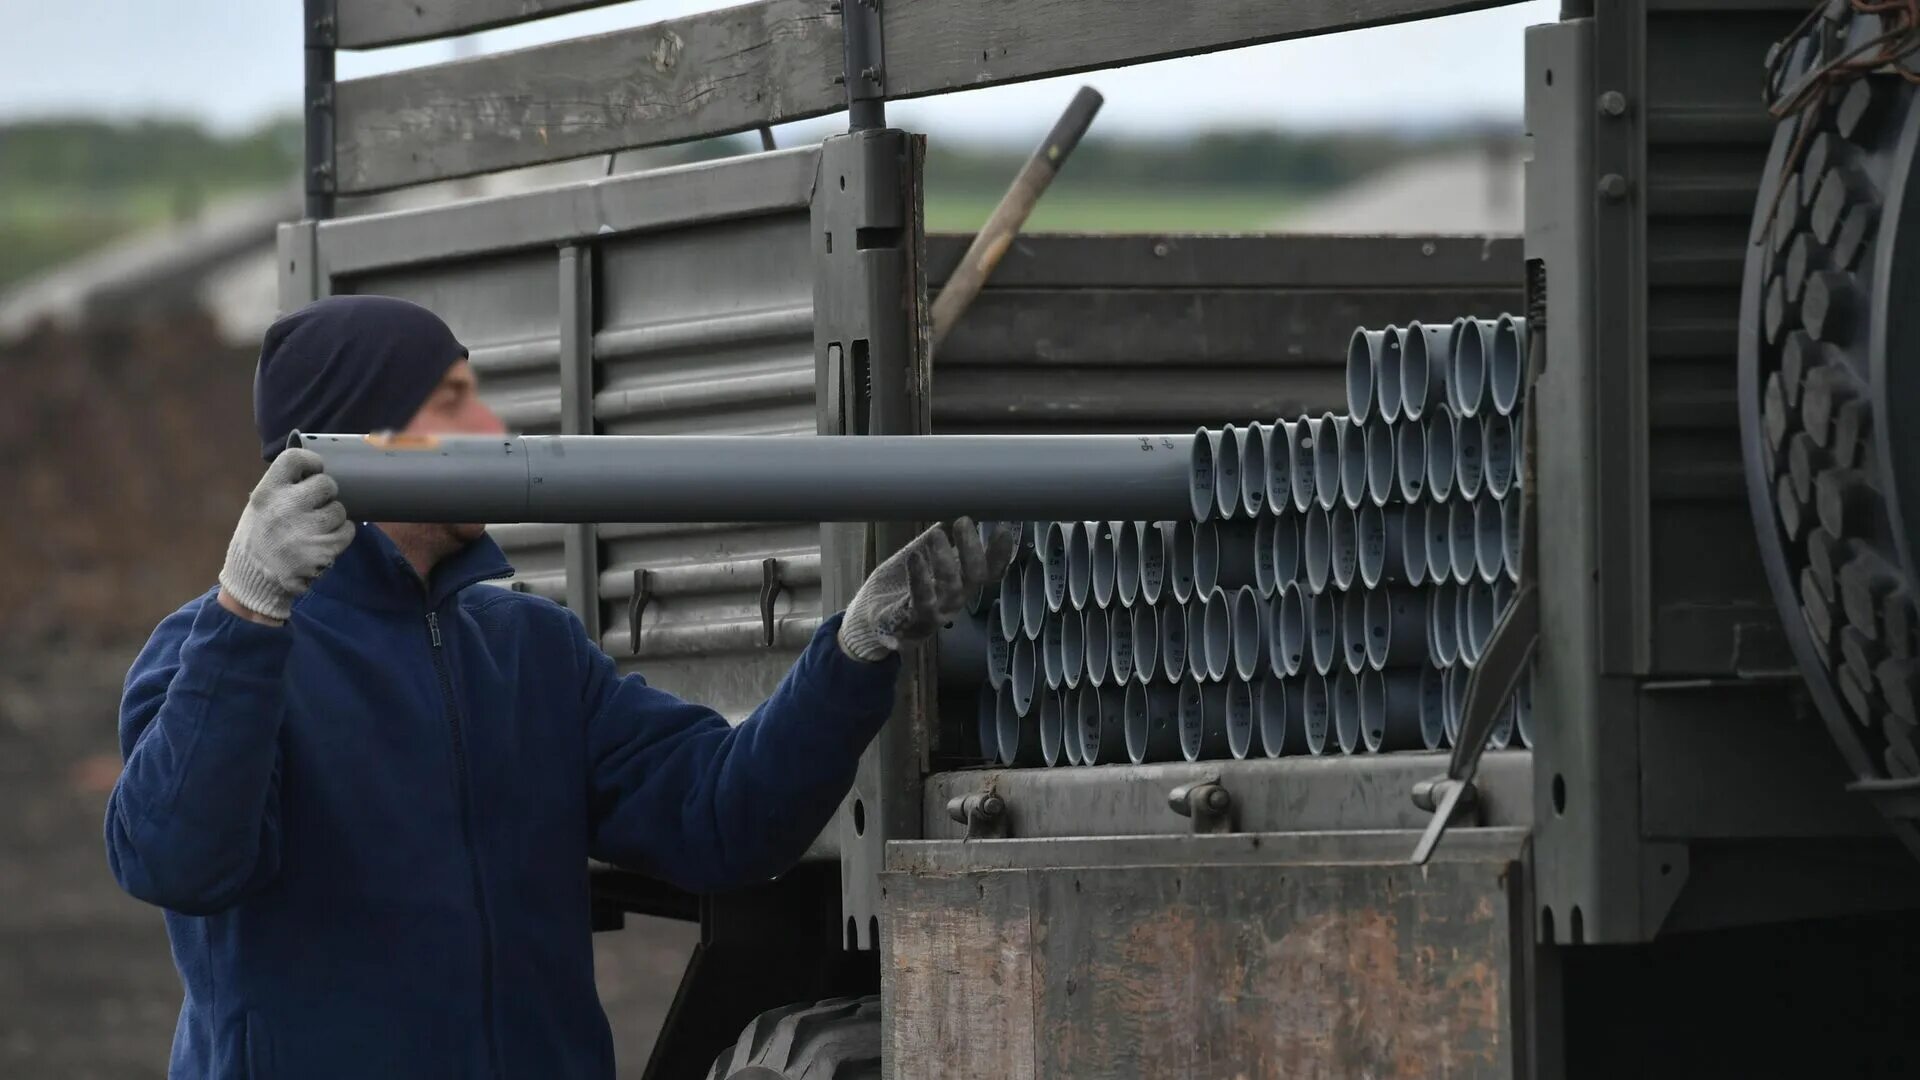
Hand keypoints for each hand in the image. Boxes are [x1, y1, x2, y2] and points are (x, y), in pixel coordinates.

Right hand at [217, 449, 356, 623]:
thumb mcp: (260, 507)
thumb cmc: (260, 538)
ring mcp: (305, 530)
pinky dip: (341, 535)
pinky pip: (347, 531)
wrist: (253, 579)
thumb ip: (283, 489)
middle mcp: (285, 508)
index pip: (294, 459)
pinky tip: (325, 541)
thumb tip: (315, 473)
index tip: (315, 469)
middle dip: (327, 494)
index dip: (311, 461)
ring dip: (334, 518)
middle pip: (327, 484)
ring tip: (317, 528)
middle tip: (318, 505)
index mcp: (267, 492)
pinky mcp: (321, 550)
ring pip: (339, 510)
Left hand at [838, 518, 1015, 661]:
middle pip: (976, 577)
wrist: (867, 620)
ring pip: (952, 588)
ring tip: (936, 534)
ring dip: (946, 559)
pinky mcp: (913, 619)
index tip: (1003, 527)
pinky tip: (915, 556)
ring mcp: (937, 612)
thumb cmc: (896, 587)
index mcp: (960, 584)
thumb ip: (934, 540)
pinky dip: (920, 576)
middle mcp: (955, 599)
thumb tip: (949, 511)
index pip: (990, 571)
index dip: (1000, 553)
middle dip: (973, 549)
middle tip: (964, 521)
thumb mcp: (917, 557)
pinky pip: (921, 599)